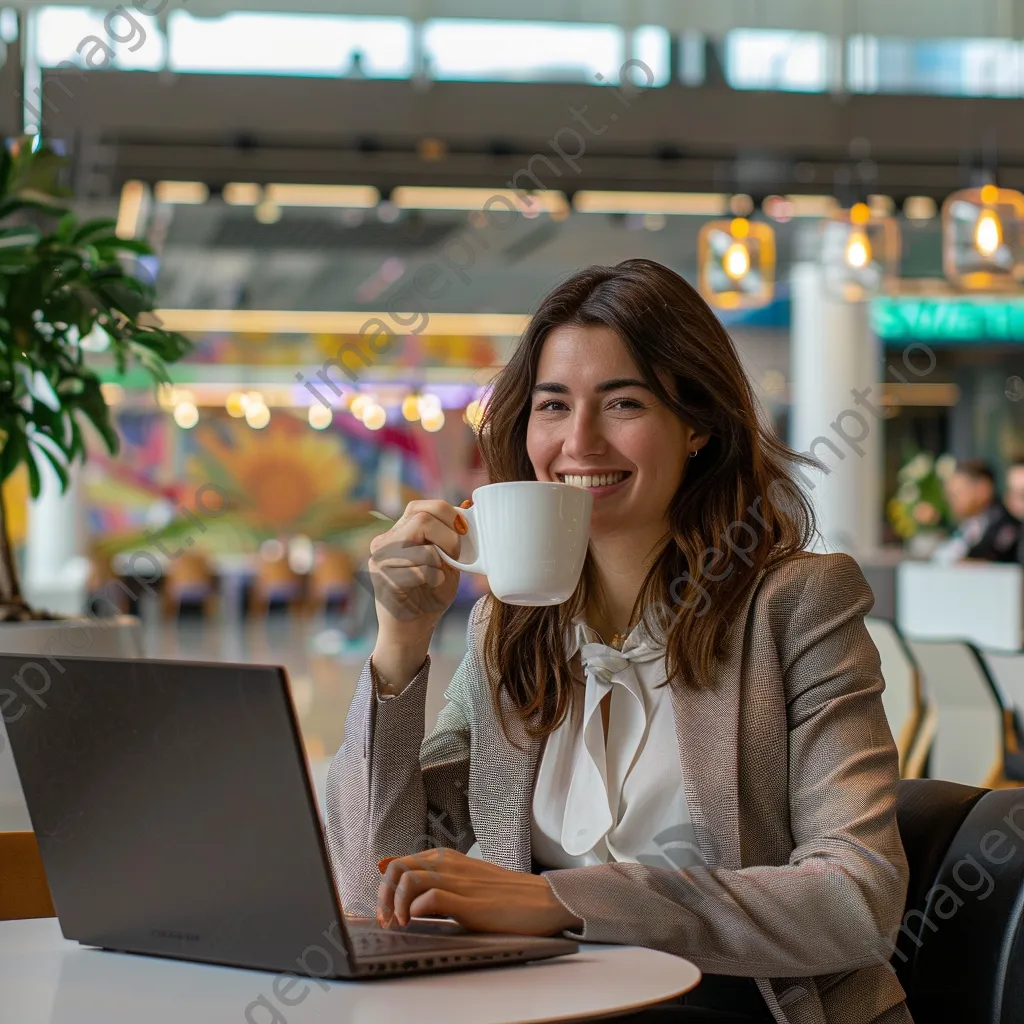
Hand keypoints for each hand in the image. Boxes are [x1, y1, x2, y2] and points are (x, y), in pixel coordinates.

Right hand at [368, 498, 469, 649]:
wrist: (412, 630)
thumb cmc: (430, 593)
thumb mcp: (446, 560)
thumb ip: (451, 536)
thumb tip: (469, 504)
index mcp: (398, 533)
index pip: (419, 506)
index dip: (445, 513)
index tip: (463, 530)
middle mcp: (384, 542)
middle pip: (422, 520)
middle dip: (449, 538)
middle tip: (455, 556)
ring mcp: (380, 561)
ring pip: (423, 548)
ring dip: (440, 564)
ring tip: (438, 576)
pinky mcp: (383, 580)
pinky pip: (419, 571)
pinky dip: (433, 578)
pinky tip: (430, 586)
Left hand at [376, 848, 582, 935]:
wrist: (542, 900)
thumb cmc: (505, 894)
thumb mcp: (466, 879)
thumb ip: (435, 878)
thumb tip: (396, 879)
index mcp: (447, 858)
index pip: (400, 862)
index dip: (384, 888)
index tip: (384, 911)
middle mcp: (449, 864)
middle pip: (397, 868)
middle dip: (383, 897)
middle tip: (387, 921)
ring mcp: (458, 882)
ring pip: (407, 879)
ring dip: (395, 904)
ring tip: (400, 924)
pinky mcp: (468, 902)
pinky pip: (430, 898)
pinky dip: (416, 912)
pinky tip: (417, 924)